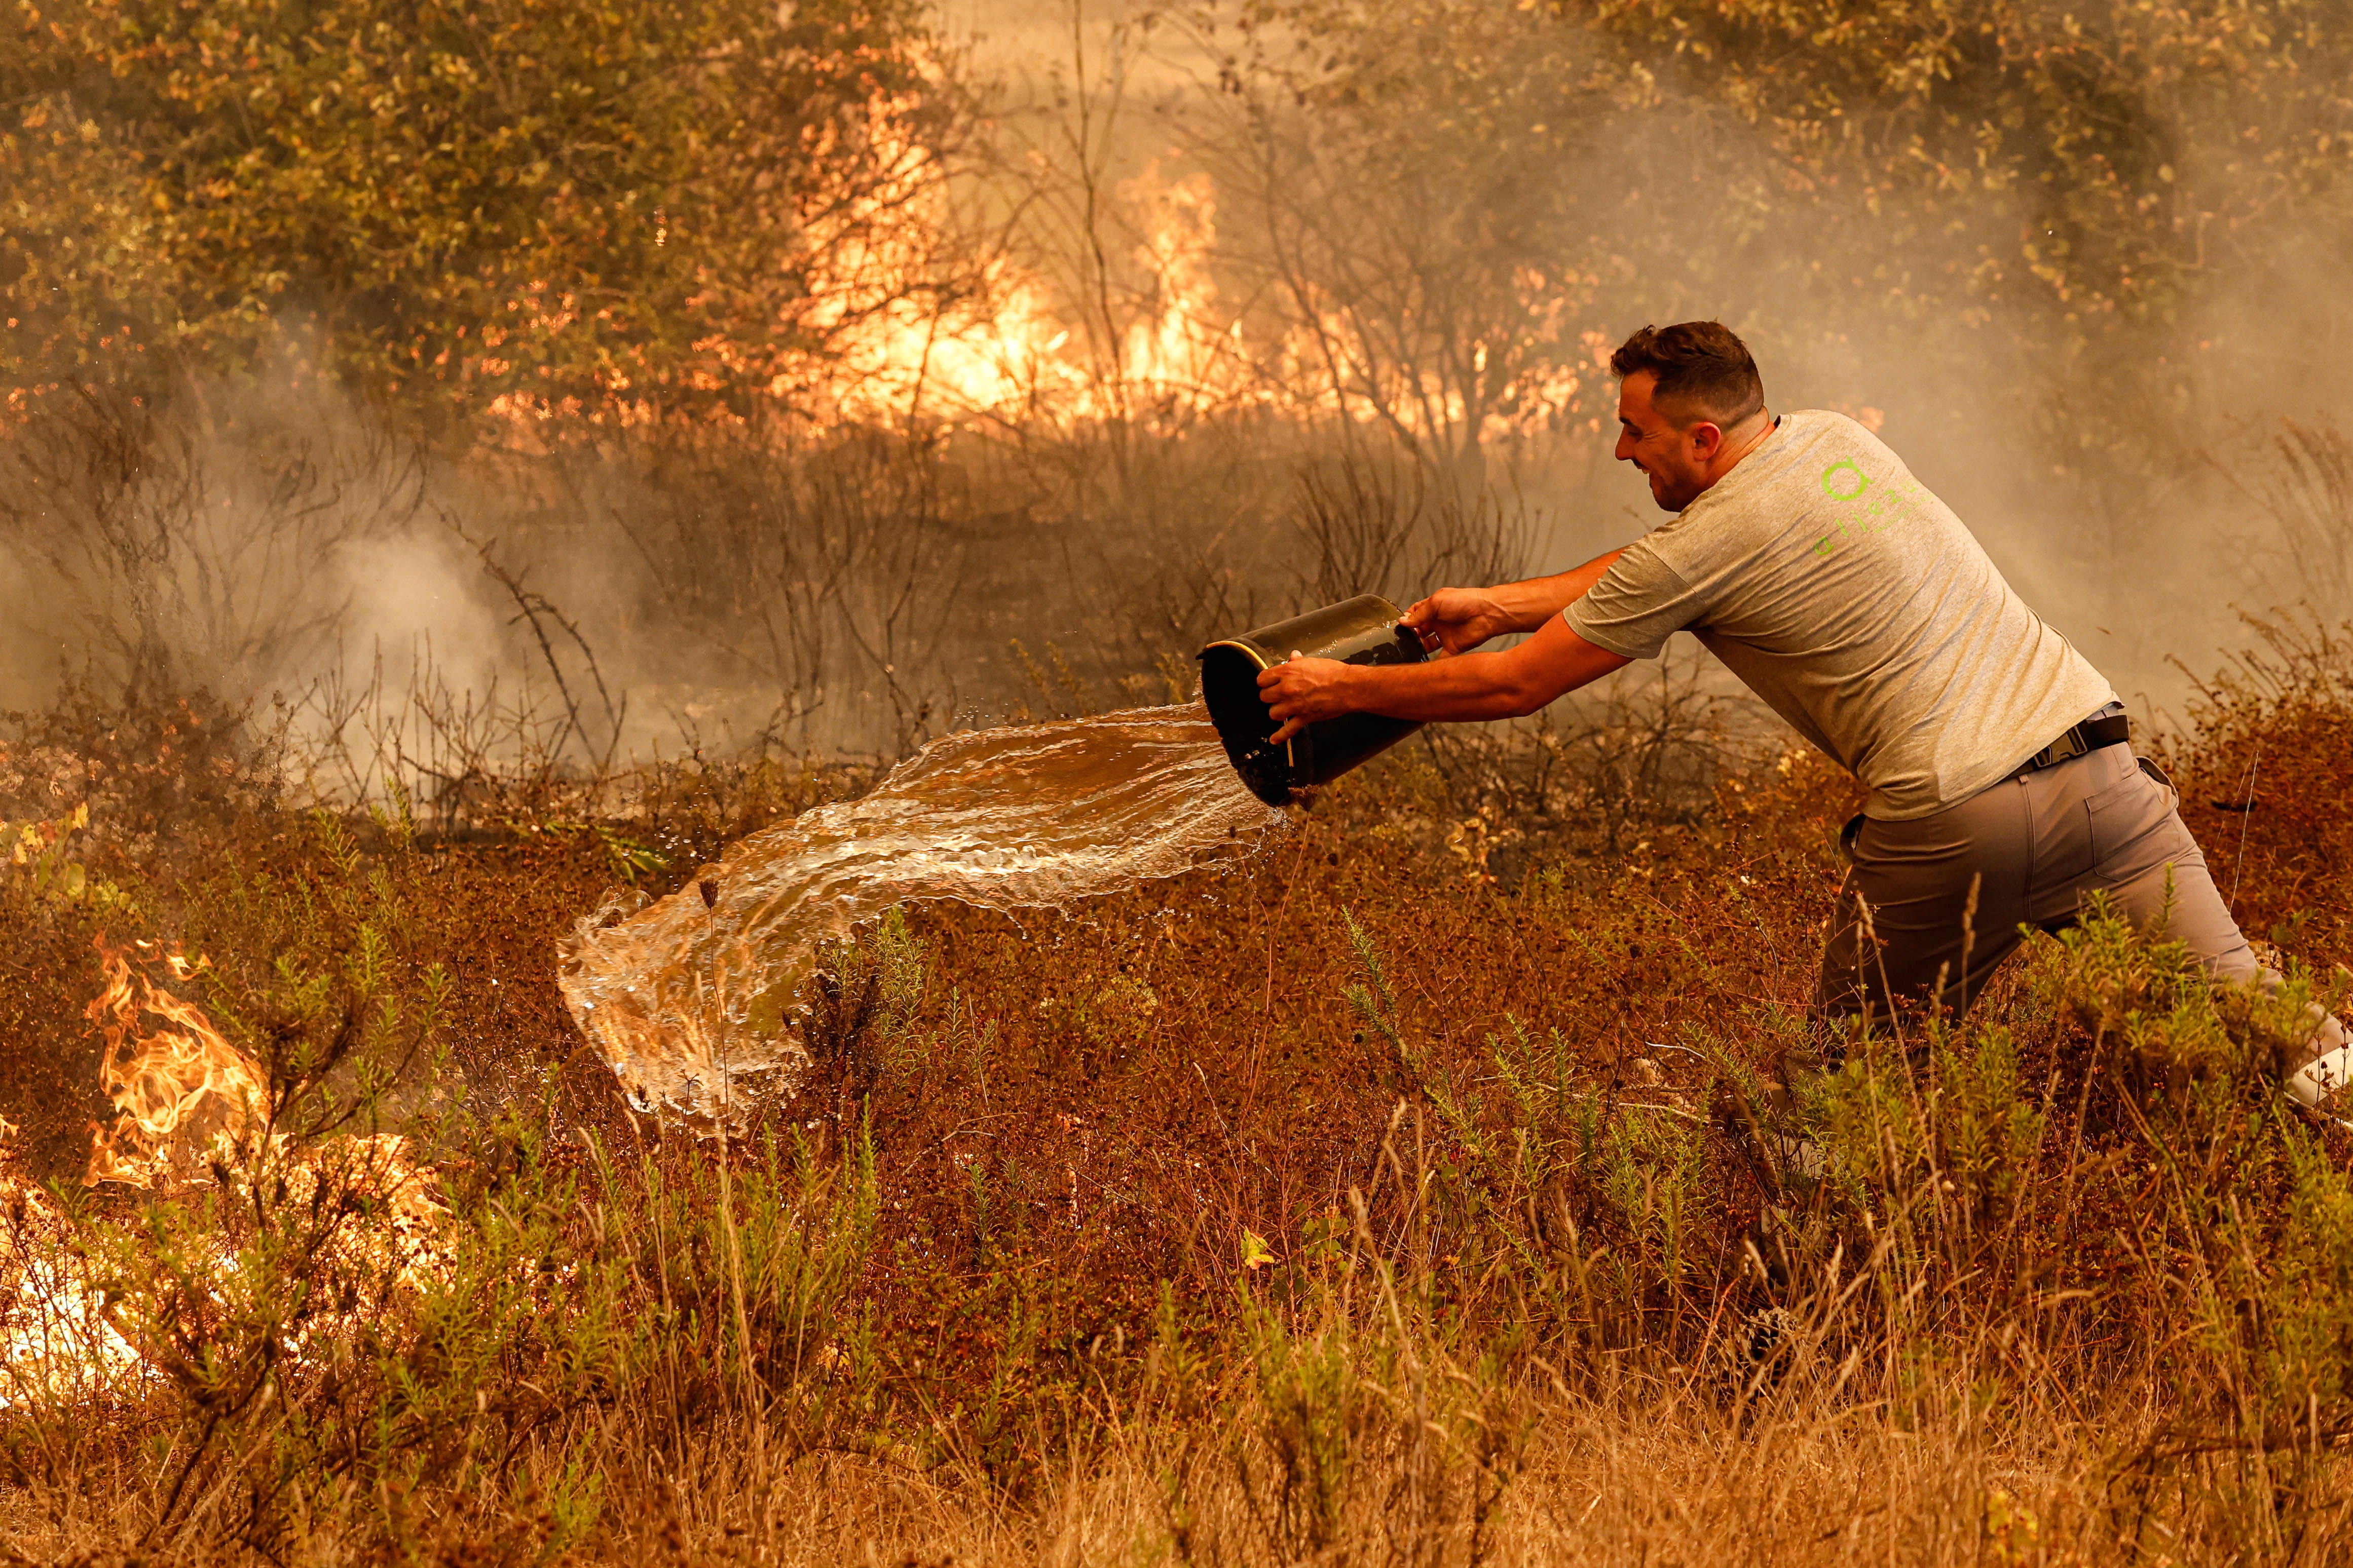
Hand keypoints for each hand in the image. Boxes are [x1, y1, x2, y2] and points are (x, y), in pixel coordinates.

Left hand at [1257, 652, 1354, 744]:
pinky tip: (1274, 739)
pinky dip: (1280, 736)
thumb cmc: (1334, 673)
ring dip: (1277, 712)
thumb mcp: (1312, 662)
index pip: (1262, 679)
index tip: (1269, 683)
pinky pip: (1287, 730)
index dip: (1265, 682)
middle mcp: (1287, 689)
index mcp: (1287, 672)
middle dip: (1270, 697)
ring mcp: (1295, 705)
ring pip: (1273, 714)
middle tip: (1277, 696)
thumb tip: (1293, 657)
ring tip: (1284, 709)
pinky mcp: (1304, 718)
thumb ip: (1298, 661)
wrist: (1349, 686)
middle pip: (1264, 697)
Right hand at [1399, 587, 1515, 653]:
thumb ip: (1419, 614)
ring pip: (1427, 645)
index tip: (1398, 627)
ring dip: (1419, 649)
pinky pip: (1440, 658)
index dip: (1407, 620)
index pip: (1415, 614)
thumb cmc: (1464, 601)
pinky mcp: (1453, 648)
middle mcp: (1438, 622)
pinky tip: (1423, 666)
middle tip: (1402, 642)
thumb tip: (1402, 622)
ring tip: (1409, 653)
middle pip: (1419, 631)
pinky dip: (1432, 663)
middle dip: (1410, 636)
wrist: (1486, 613)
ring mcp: (1445, 635)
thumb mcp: (1436, 603)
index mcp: (1434, 608)